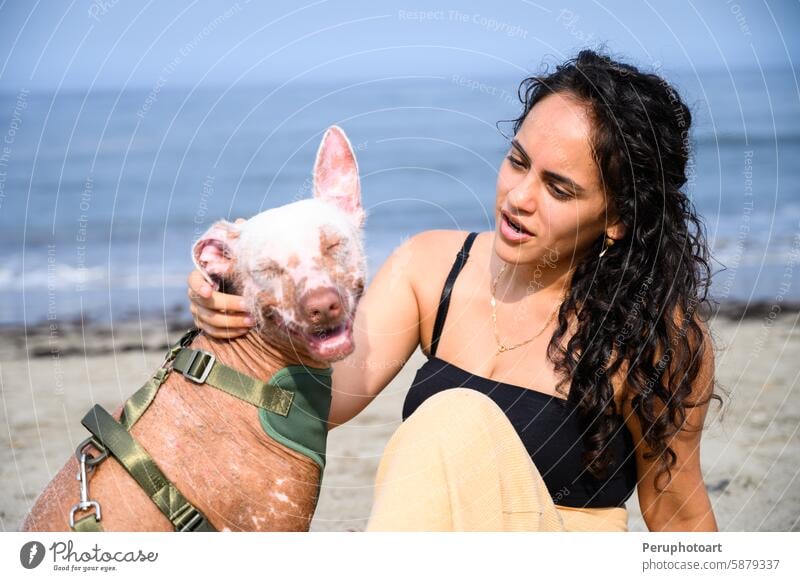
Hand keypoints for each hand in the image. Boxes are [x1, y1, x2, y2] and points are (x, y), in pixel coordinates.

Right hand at [187, 218, 252, 338]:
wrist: (243, 290)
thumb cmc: (239, 270)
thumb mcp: (239, 257)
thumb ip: (237, 243)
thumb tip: (240, 223)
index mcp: (201, 276)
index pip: (193, 281)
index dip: (199, 286)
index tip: (210, 291)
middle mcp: (196, 295)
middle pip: (206, 304)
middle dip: (228, 306)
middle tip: (248, 306)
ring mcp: (199, 311)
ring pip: (211, 320)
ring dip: (232, 322)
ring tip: (252, 320)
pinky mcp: (205, 325)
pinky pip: (214, 333)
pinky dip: (229, 333)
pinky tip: (245, 330)